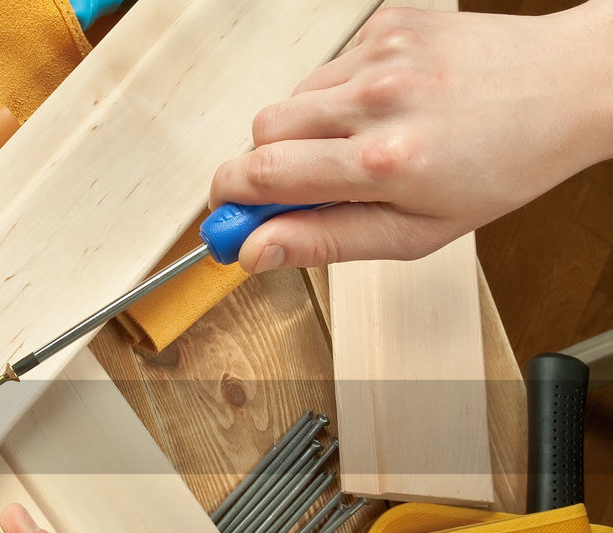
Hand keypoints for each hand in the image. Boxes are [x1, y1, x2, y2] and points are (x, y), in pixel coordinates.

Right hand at [210, 3, 612, 271]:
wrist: (566, 88)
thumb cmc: (503, 165)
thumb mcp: (416, 233)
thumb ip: (326, 242)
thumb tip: (257, 250)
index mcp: (385, 162)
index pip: (263, 176)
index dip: (228, 199)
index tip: (224, 217)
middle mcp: (378, 100)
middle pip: (262, 131)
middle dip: (263, 165)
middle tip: (292, 188)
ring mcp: (381, 55)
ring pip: (292, 99)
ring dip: (307, 130)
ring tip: (359, 145)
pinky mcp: (386, 23)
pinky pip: (328, 67)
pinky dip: (339, 95)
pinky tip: (383, 107)